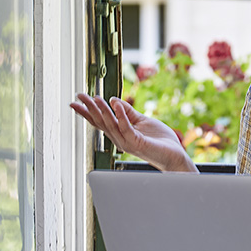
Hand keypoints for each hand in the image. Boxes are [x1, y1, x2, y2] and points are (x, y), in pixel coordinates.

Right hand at [70, 93, 195, 172]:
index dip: (87, 111)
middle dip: (90, 109)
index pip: (100, 121)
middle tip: (79, 96)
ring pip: (111, 125)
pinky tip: (116, 104)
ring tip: (95, 98)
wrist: (174, 155)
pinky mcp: (137, 142)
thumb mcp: (141, 120)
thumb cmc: (159, 140)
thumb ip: (128, 112)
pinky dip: (120, 115)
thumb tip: (114, 100)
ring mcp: (127, 142)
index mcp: (120, 133)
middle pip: (101, 122)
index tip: (76, 101)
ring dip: (102, 110)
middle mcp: (120, 138)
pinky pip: (126, 127)